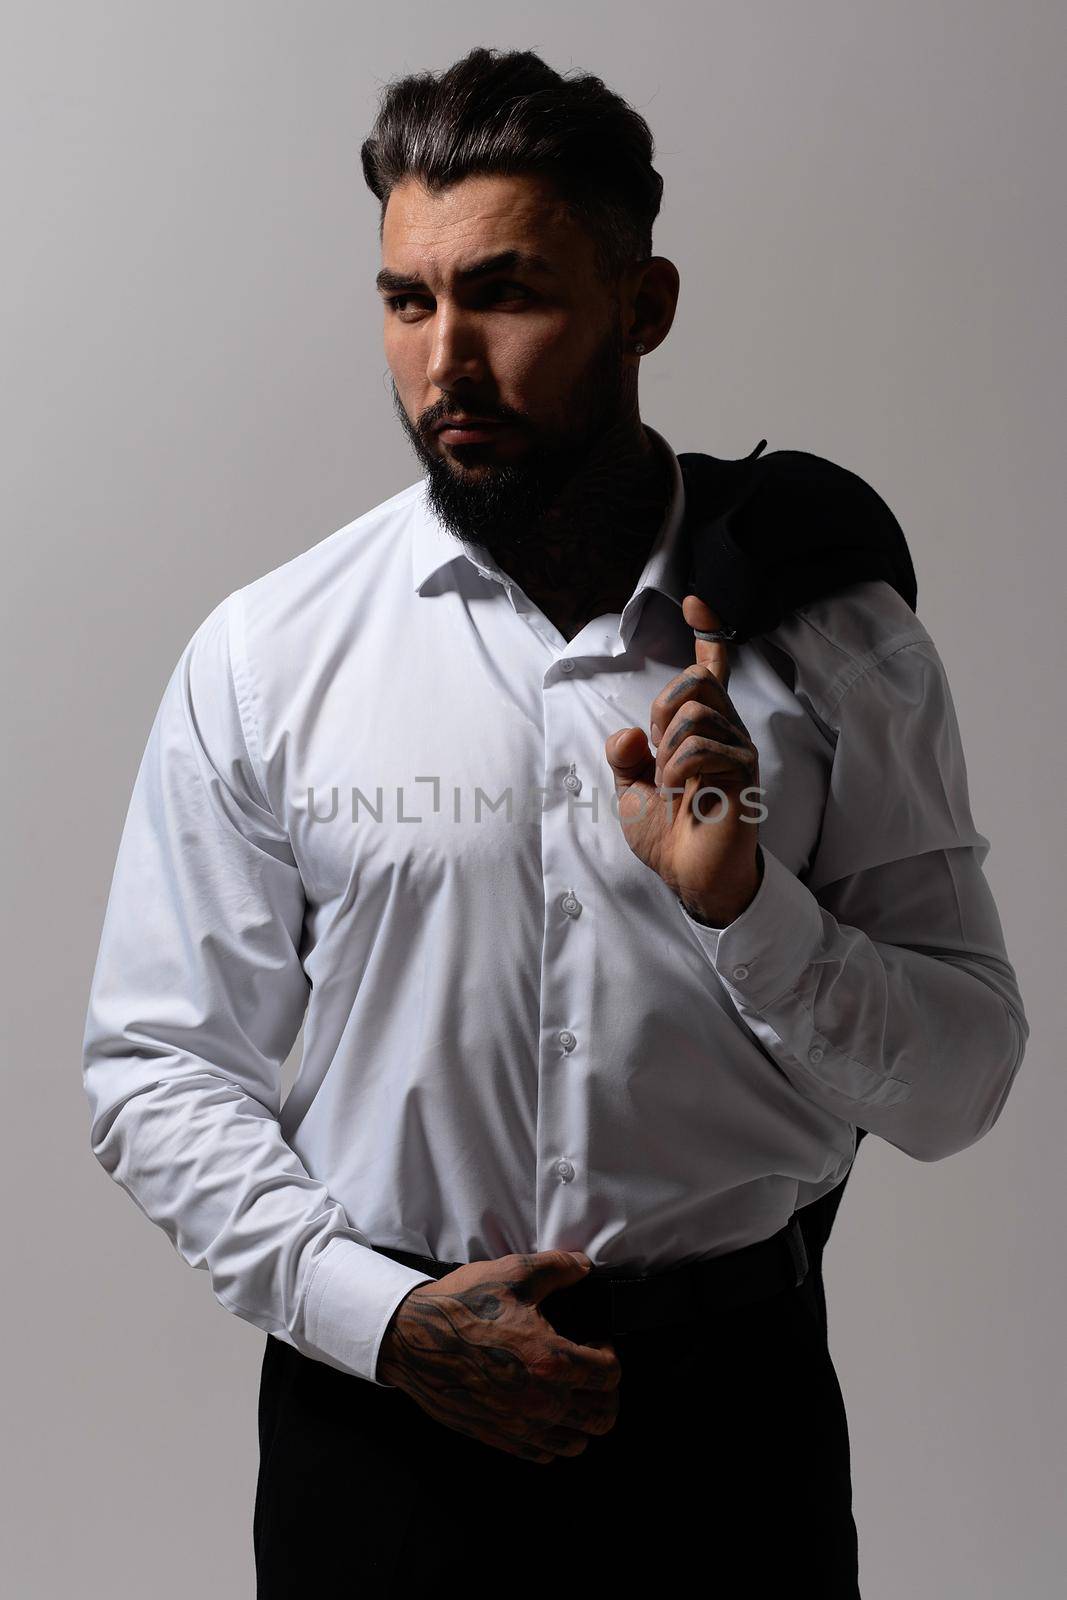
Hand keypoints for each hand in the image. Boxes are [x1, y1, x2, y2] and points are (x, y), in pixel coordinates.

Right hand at [375, 1249, 620, 1463]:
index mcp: (551, 1361)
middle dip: (604, 1391)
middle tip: (589, 1368)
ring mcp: (519, 1427)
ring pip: (577, 1443)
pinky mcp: (497, 1438)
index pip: (610, 1375)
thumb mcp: (512, 1272)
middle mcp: (541, 1402)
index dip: (609, 1353)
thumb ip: (557, 1267)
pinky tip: (541, 1408)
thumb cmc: (461, 1305)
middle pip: (602, 1416)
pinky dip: (553, 1438)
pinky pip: (544, 1455)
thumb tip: (584, 1267)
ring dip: (581, 1418)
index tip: (594, 1341)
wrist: (411, 1337)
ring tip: (568, 1391)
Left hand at [604, 594, 763, 925]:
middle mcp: (725, 731)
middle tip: (659, 751)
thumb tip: (628, 733)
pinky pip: (703, 746)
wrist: (690, 877)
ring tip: (672, 785)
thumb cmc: (667, 836)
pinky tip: (681, 794)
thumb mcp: (631, 790)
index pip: (711, 670)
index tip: (694, 602)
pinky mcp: (743, 772)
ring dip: (668, 750)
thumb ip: (626, 758)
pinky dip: (678, 768)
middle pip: (697, 678)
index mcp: (701, 729)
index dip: (706, 633)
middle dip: (664, 707)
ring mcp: (737, 749)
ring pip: (696, 711)